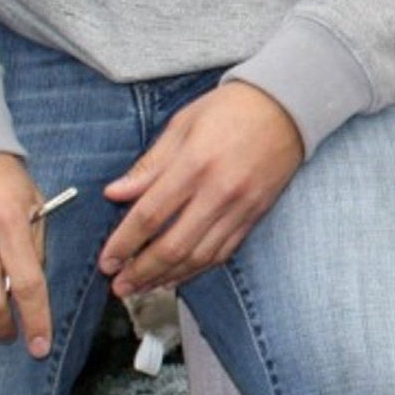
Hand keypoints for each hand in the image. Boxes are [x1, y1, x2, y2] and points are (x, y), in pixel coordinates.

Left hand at [100, 83, 305, 297]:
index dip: (123, 243)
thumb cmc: (231, 109)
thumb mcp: (183, 124)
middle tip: (118, 285)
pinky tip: (177, 276)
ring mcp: (241, 206)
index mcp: (195, 164)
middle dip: (140, 271)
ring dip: (166, 277)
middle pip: (173, 246)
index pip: (150, 215)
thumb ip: (150, 164)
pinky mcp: (256, 214)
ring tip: (142, 288)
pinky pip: (224, 252)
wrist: (288, 106)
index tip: (106, 261)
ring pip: (199, 256)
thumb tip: (114, 193)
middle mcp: (219, 191)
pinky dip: (197, 269)